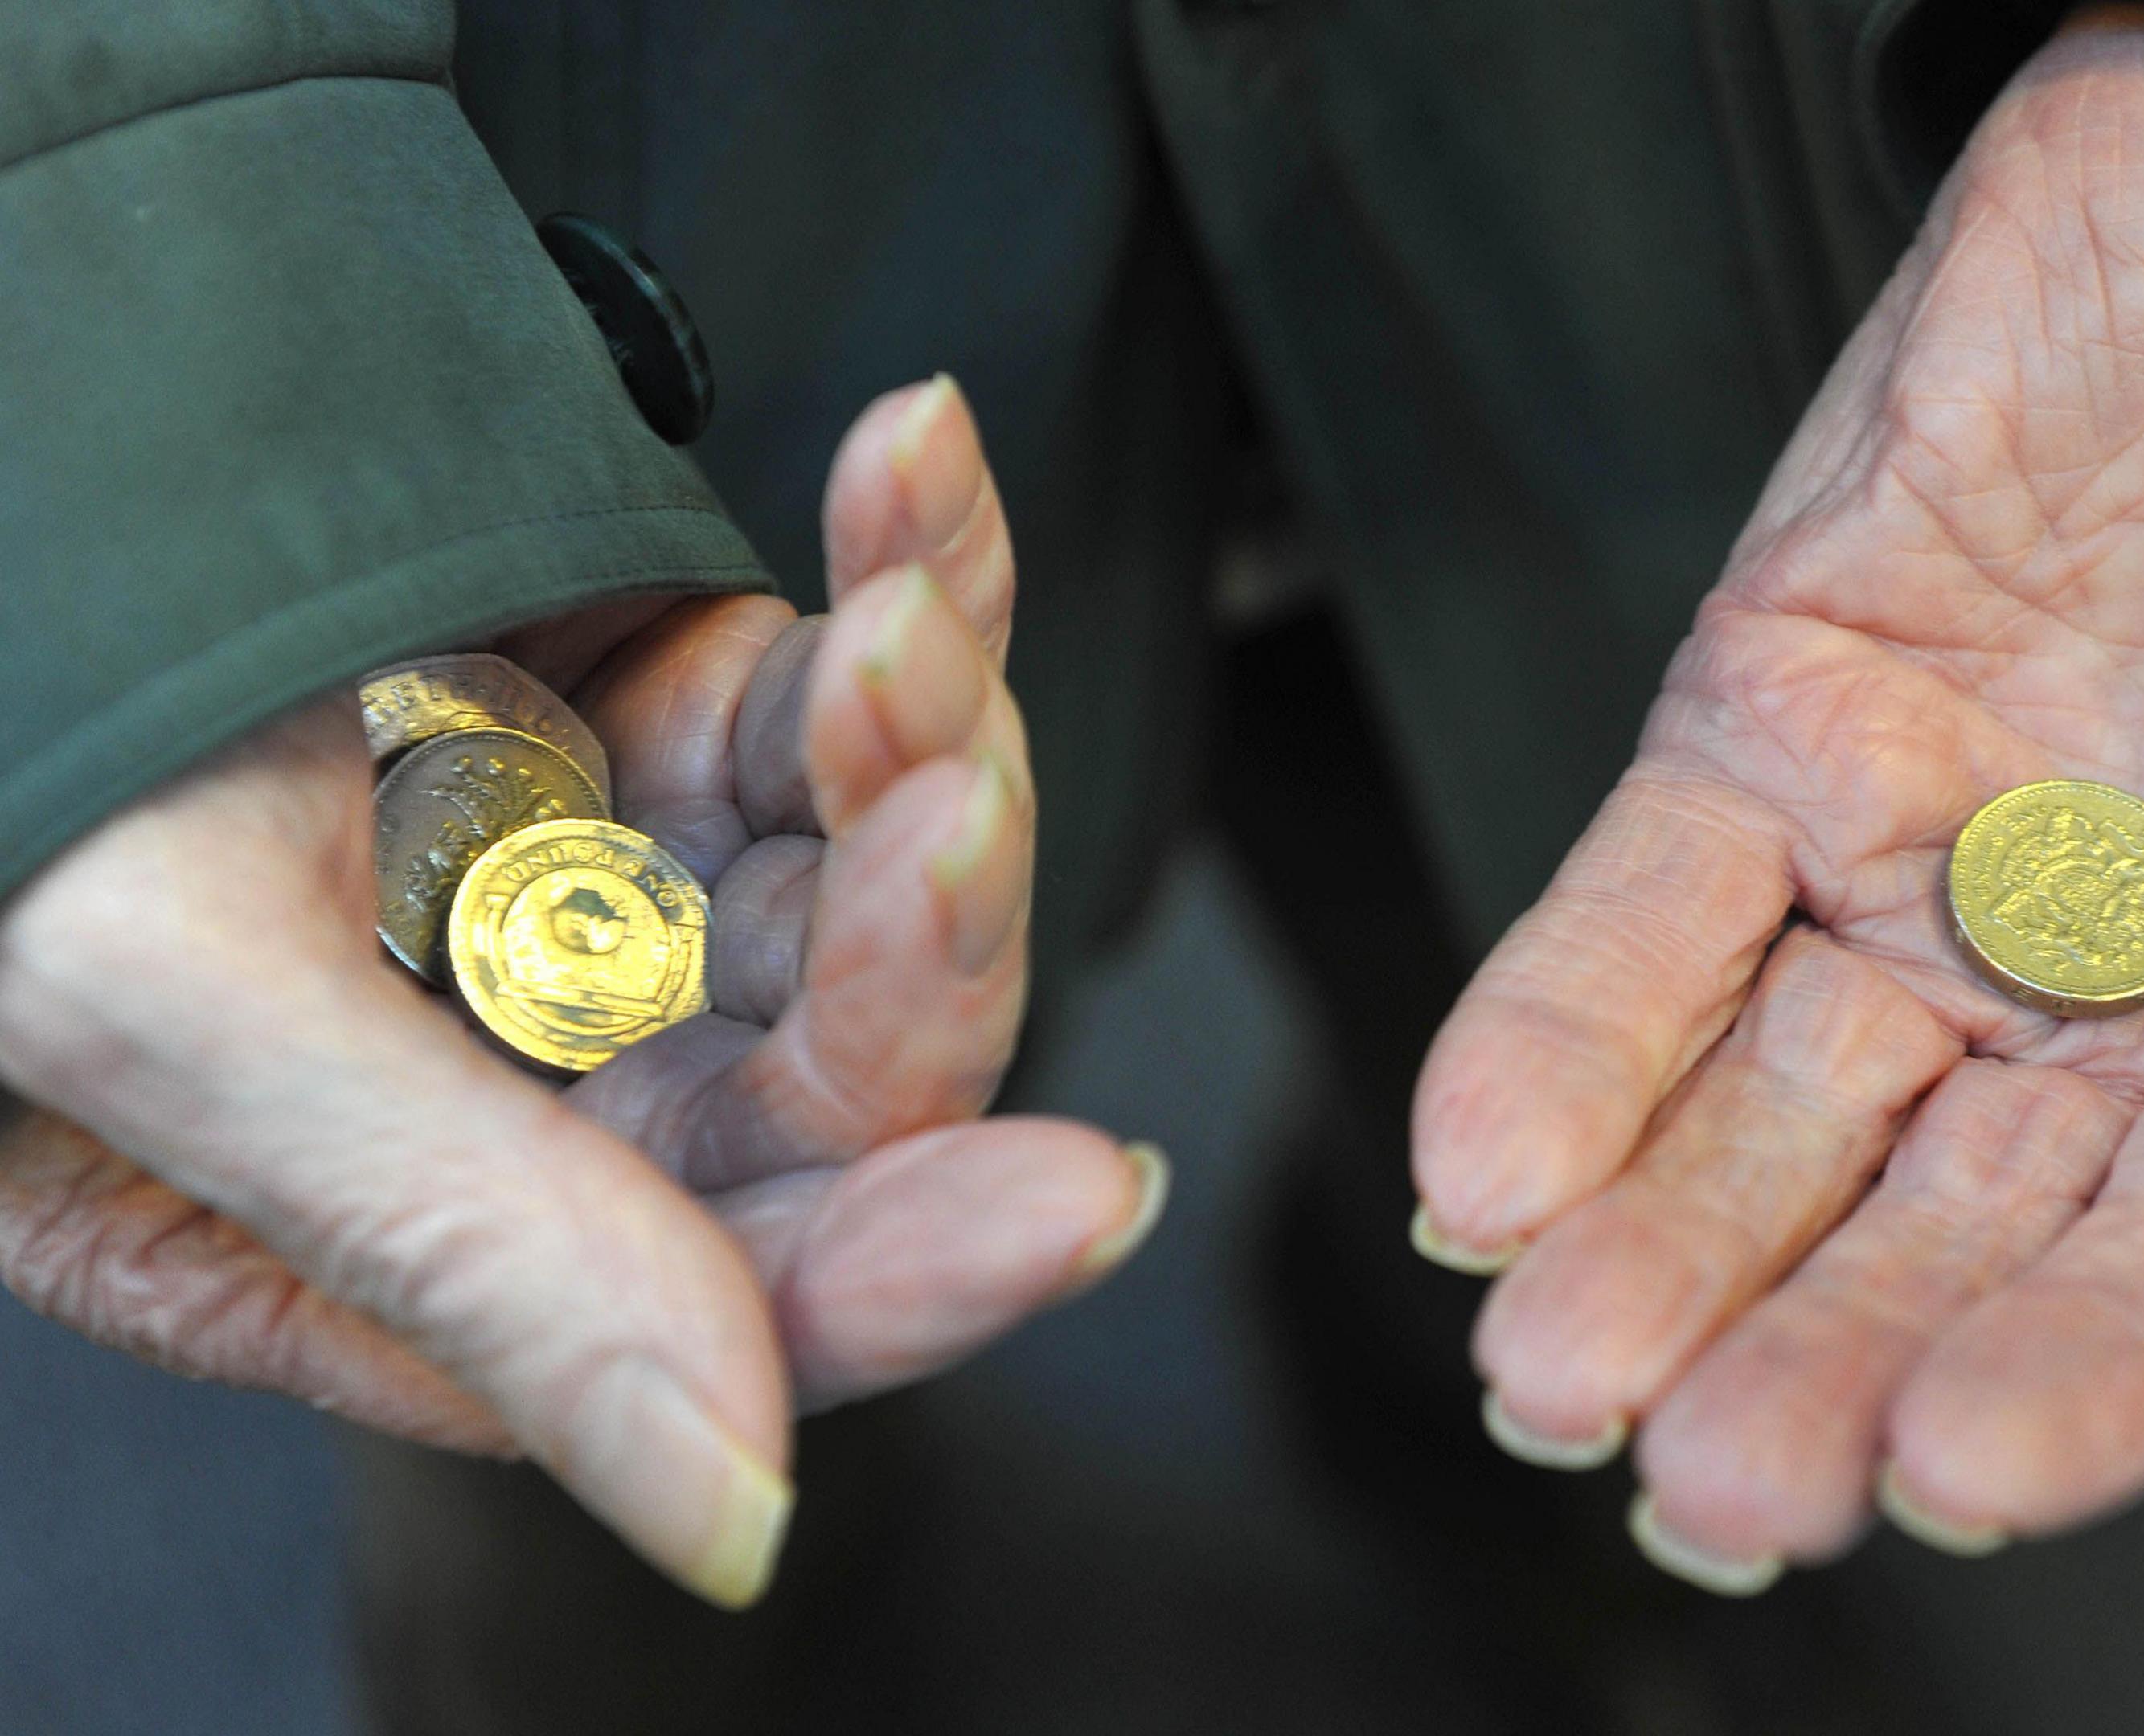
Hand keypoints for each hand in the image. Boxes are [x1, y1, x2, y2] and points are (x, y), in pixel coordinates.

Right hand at [0, 378, 1159, 1605]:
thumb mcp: (171, 1014)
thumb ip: (466, 1249)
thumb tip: (734, 1516)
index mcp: (425, 1231)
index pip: (732, 1302)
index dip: (914, 1265)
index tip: (1072, 1199)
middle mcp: (547, 1077)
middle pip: (849, 1066)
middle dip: (928, 931)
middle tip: (934, 799)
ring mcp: (606, 883)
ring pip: (870, 859)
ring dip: (928, 727)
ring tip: (901, 611)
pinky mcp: (634, 711)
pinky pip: (826, 688)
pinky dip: (905, 575)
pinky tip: (920, 469)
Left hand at [1412, 9, 2143, 1589]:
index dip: (2086, 1382)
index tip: (1959, 1467)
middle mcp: (2129, 1001)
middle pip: (1951, 1236)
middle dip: (1820, 1359)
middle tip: (1712, 1486)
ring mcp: (1938, 865)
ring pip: (1771, 1108)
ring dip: (1662, 1241)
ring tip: (1560, 1370)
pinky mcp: (1785, 717)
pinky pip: (1649, 905)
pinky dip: (1566, 1027)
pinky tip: (1486, 1161)